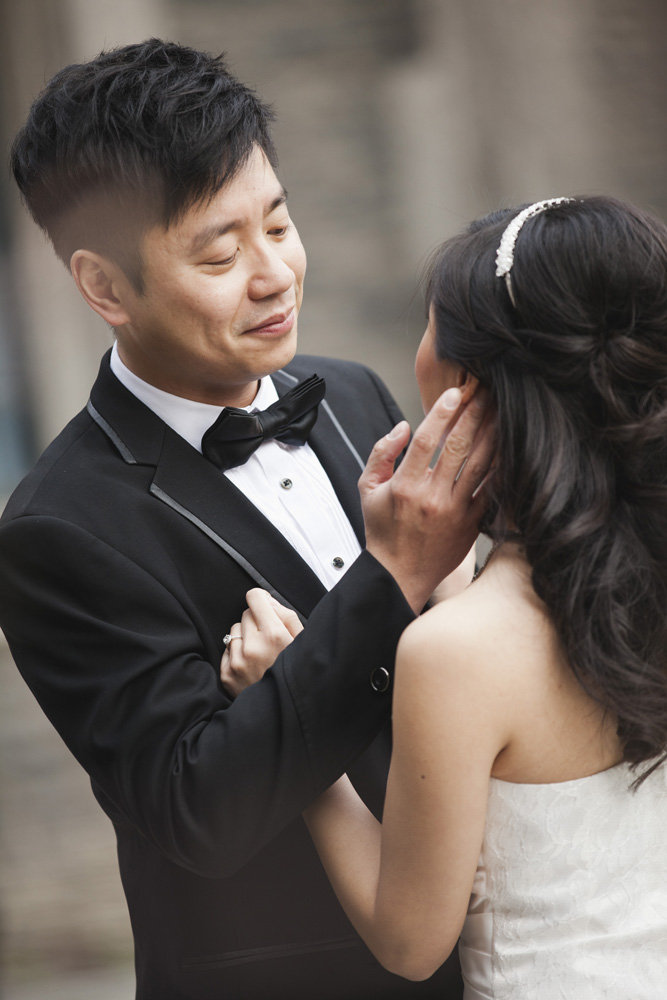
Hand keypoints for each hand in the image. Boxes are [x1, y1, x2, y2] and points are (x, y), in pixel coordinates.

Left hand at [220, 588, 303, 697]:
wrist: (284, 711)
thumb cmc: (297, 673)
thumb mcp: (302, 641)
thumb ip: (286, 615)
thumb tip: (266, 601)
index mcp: (274, 635)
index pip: (254, 597)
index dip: (262, 600)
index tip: (265, 607)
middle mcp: (253, 647)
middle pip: (245, 613)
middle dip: (256, 621)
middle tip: (269, 639)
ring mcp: (237, 662)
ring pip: (234, 630)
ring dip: (245, 637)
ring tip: (260, 655)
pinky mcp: (226, 675)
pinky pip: (226, 649)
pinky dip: (237, 654)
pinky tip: (251, 666)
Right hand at [359, 385, 492, 612]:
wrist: (399, 575)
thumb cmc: (383, 530)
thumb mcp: (367, 490)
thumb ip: (381, 454)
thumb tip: (403, 427)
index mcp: (404, 486)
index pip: (426, 441)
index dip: (442, 413)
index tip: (454, 393)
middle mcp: (431, 498)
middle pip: (458, 447)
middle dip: (474, 415)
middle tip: (485, 392)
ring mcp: (455, 512)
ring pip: (479, 465)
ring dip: (492, 435)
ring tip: (500, 412)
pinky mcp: (471, 524)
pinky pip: (491, 490)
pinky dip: (500, 468)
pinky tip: (508, 447)